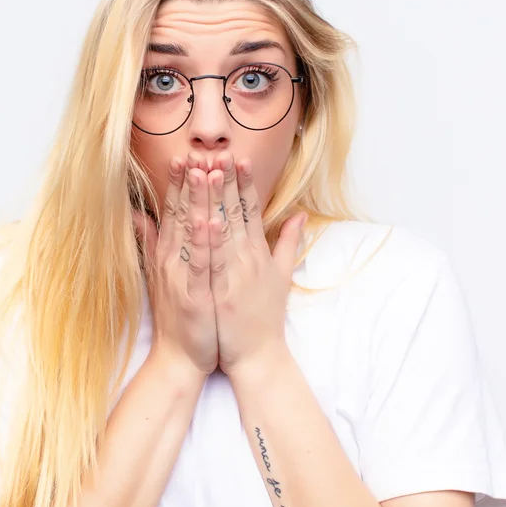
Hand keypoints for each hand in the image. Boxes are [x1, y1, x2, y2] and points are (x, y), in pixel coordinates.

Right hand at [132, 153, 217, 376]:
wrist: (180, 358)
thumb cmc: (179, 316)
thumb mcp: (161, 274)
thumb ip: (151, 242)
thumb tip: (135, 214)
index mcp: (171, 253)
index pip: (175, 211)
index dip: (180, 183)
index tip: (186, 156)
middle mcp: (173, 259)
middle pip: (183, 213)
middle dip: (190, 181)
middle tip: (197, 151)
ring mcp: (182, 275)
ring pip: (192, 231)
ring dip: (198, 201)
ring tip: (205, 172)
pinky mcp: (194, 294)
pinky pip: (201, 263)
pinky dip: (205, 241)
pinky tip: (212, 220)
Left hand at [206, 151, 306, 377]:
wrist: (258, 356)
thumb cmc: (264, 318)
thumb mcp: (281, 277)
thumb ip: (287, 243)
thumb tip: (300, 216)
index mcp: (258, 252)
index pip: (250, 210)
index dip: (244, 182)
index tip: (238, 157)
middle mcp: (247, 257)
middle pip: (236, 211)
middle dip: (227, 179)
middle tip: (219, 150)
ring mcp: (235, 273)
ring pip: (224, 228)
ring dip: (215, 198)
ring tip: (208, 170)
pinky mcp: (222, 291)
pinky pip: (214, 260)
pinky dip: (210, 240)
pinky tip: (205, 219)